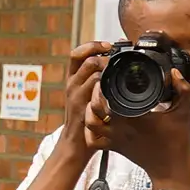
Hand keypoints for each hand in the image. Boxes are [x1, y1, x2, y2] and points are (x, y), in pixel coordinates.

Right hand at [52, 41, 110, 162]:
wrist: (75, 144)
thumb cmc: (86, 118)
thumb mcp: (88, 95)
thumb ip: (97, 80)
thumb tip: (115, 64)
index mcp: (73, 79)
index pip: (77, 53)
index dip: (92, 45)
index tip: (108, 45)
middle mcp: (72, 84)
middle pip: (84, 58)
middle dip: (103, 55)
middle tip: (116, 58)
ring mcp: (76, 95)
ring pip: (91, 71)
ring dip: (107, 67)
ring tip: (117, 71)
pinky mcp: (82, 107)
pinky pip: (95, 90)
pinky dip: (107, 85)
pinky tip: (115, 87)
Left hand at [103, 49, 189, 189]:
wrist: (171, 169)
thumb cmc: (177, 141)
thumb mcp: (184, 112)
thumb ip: (183, 89)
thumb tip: (175, 72)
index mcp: (135, 116)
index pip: (109, 98)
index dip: (104, 86)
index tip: (109, 77)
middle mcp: (121, 128)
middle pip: (95, 108)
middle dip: (95, 94)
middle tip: (102, 86)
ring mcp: (115, 139)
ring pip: (90, 123)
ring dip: (89, 111)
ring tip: (97, 101)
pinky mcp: (114, 148)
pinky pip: (93, 141)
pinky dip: (90, 131)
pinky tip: (97, 121)